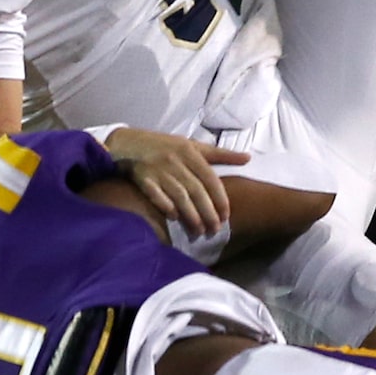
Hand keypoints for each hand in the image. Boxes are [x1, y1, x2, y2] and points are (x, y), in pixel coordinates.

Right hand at [104, 128, 248, 234]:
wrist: (127, 143)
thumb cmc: (165, 146)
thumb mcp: (193, 145)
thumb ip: (220, 154)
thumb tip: (248, 158)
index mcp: (190, 152)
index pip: (210, 179)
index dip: (219, 199)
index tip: (226, 216)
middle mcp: (176, 161)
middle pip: (197, 191)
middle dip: (207, 213)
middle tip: (214, 231)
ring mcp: (158, 170)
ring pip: (179, 196)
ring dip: (190, 216)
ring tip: (198, 231)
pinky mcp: (142, 177)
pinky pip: (156, 195)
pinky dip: (165, 206)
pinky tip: (173, 218)